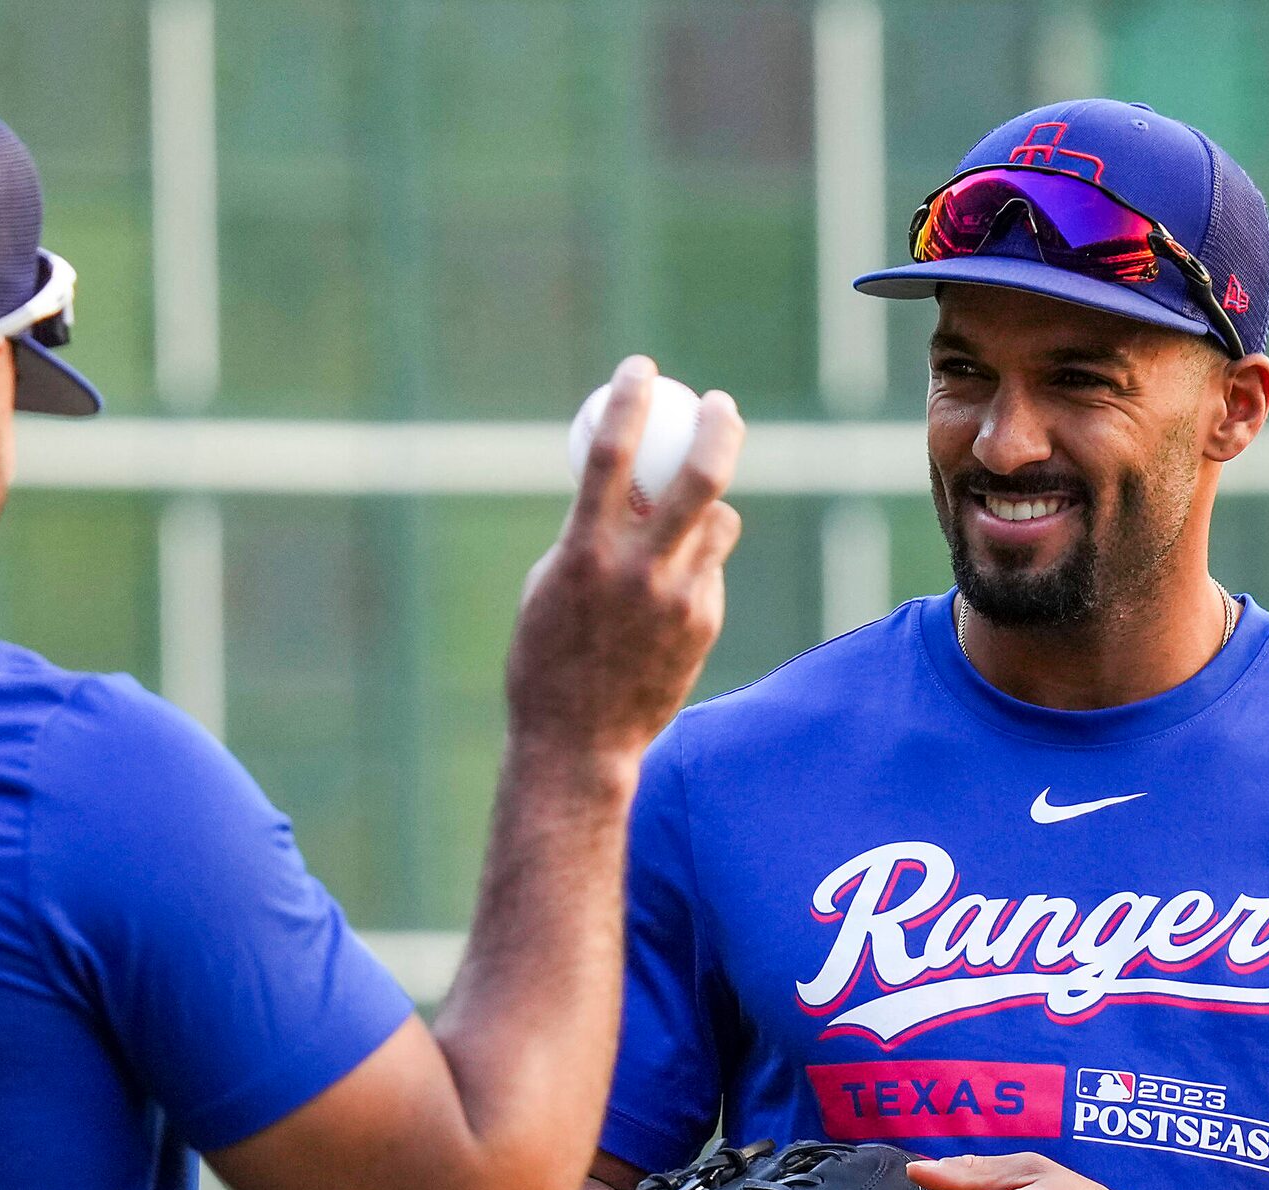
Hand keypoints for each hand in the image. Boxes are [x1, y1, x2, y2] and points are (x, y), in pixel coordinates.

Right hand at [506, 355, 744, 759]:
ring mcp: (679, 597)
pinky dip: (696, 565)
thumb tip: (625, 483)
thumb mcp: (551, 582)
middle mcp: (639, 569)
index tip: (641, 368)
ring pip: (719, 523)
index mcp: (585, 550)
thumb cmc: (547, 657)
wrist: (579, 741)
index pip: (613, 452)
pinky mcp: (704, 622)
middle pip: (700, 476)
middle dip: (719, 427)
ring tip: (685, 528)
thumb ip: (590, 530)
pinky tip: (669, 596)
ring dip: (707, 511)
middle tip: (720, 404)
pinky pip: (710, 570)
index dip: (630, 399)